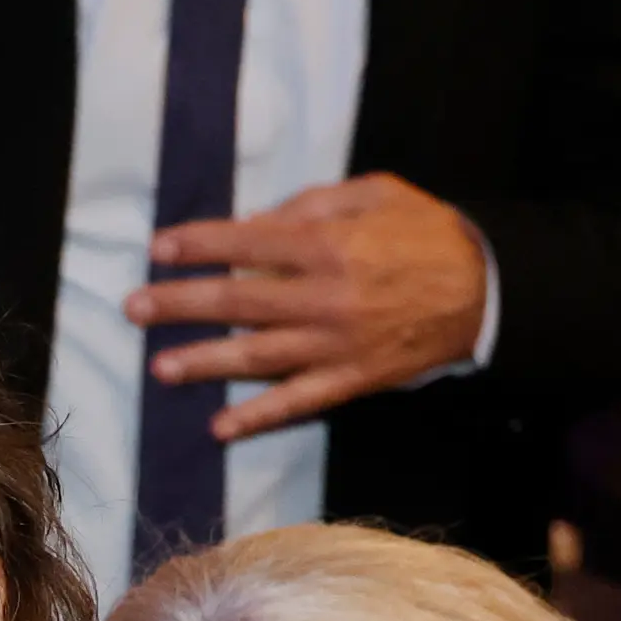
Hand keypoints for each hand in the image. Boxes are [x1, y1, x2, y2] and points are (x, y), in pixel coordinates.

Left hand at [123, 173, 490, 440]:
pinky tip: (220, 427)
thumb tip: (254, 221)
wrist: (487, 287)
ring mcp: (336, 342)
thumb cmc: (428, 231)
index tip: (159, 248)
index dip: (199, 245)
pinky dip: (259, 416)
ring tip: (160, 367)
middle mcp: (324, 295)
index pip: (247, 242)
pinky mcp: (353, 378)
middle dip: (181, 304)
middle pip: (238, 301)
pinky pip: (299, 401)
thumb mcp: (376, 193)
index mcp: (328, 243)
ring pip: (258, 356)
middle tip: (133, 307)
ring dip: (205, 362)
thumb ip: (314, 202)